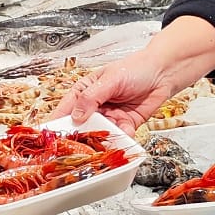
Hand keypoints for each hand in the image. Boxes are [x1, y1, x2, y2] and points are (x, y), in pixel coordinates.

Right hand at [55, 17, 214, 131]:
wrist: (163, 73)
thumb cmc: (135, 68)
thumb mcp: (110, 80)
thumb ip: (91, 97)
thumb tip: (76, 115)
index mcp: (84, 91)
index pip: (66, 108)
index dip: (57, 122)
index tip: (50, 136)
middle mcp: (94, 106)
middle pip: (81, 126)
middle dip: (80, 136)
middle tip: (77, 146)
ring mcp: (109, 117)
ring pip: (99, 134)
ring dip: (101, 140)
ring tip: (102, 143)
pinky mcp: (125, 125)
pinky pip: (118, 136)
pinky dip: (120, 138)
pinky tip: (124, 134)